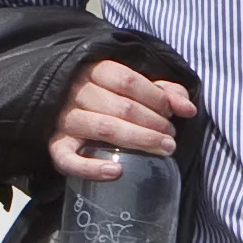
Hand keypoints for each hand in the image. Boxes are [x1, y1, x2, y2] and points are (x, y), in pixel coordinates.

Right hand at [49, 60, 195, 180]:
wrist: (55, 104)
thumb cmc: (106, 96)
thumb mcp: (133, 85)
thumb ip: (163, 92)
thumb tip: (188, 108)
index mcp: (93, 70)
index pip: (127, 81)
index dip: (155, 98)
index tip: (171, 114)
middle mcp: (75, 92)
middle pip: (121, 107)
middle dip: (154, 124)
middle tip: (171, 138)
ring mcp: (62, 119)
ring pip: (103, 129)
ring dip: (139, 140)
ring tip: (163, 150)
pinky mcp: (53, 145)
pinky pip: (68, 159)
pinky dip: (92, 168)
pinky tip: (116, 172)